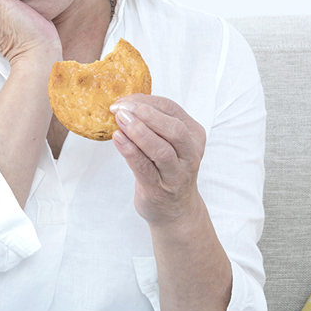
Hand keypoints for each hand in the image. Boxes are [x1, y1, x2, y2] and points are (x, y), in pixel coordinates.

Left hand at [110, 94, 206, 227]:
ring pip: (162, 150)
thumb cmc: (168, 169)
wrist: (176, 210)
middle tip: (122, 109)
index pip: (171, 109)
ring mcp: (176, 174)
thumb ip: (153, 124)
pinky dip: (130, 151)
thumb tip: (124, 104)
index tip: (123, 101)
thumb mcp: (169, 142)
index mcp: (193, 135)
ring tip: (120, 120)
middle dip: (146, 114)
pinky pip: (145, 168)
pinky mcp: (159, 189)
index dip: (146, 101)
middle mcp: (190, 155)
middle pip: (174, 129)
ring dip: (139, 132)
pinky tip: (118, 139)